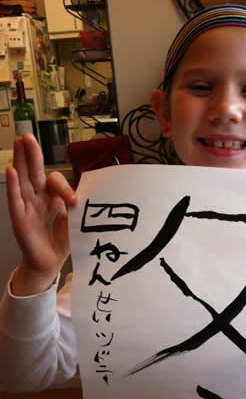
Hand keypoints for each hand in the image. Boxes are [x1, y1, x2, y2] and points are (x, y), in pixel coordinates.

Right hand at [6, 134, 77, 294]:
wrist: (50, 262)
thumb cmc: (61, 241)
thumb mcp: (74, 223)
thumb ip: (76, 210)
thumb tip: (81, 199)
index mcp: (53, 198)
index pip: (55, 182)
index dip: (64, 188)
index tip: (74, 201)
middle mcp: (38, 198)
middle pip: (33, 172)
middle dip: (31, 154)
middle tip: (28, 136)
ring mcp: (27, 206)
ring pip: (22, 180)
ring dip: (20, 161)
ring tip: (19, 143)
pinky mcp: (19, 218)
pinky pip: (15, 199)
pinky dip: (13, 186)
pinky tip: (11, 171)